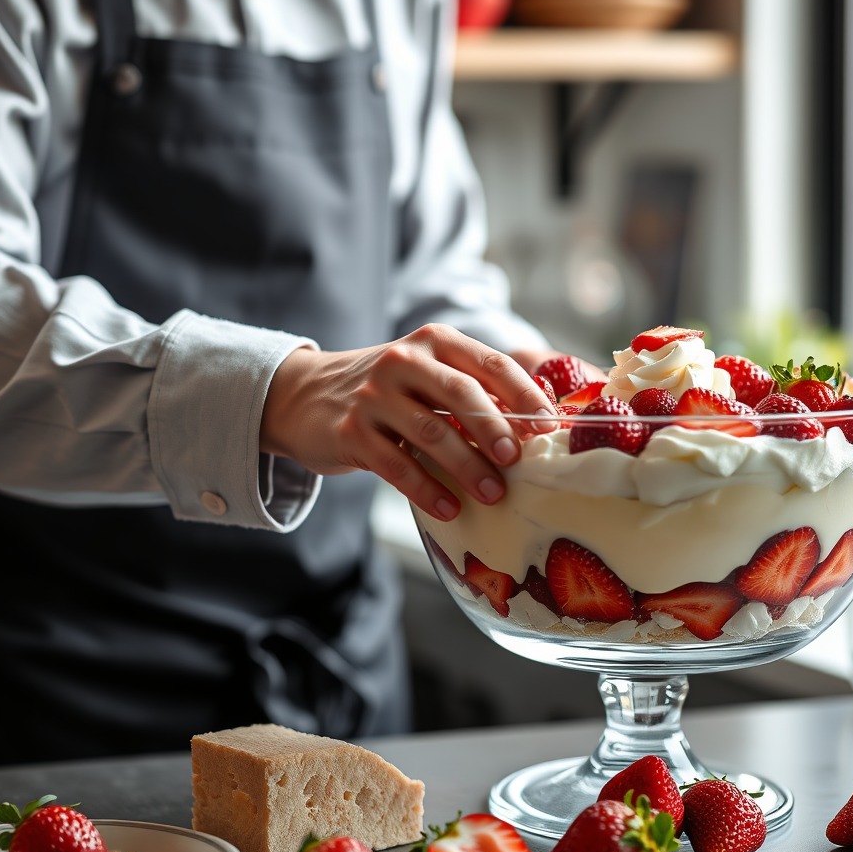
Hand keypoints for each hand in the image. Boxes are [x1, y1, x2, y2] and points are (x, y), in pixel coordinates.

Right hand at [260, 324, 559, 520]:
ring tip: (493, 493)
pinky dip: (427, 490)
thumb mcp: (425, 374)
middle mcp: (403, 361)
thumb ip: (471, 390)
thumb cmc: (385, 390)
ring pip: (431, 433)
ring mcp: (374, 397)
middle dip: (495, 429)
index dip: (523, 395)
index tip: (548, 425)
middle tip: (518, 459)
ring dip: (467, 467)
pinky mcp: (351, 433)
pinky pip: (396, 466)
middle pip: (460, 394)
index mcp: (434, 343)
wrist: (304, 396)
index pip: (489, 363)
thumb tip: (535, 424)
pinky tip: (450, 508)